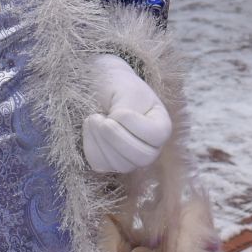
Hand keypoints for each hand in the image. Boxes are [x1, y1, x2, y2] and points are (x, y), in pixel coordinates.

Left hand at [81, 54, 172, 172]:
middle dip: (116, 138)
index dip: (134, 125)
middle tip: (101, 118)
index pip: (156, 135)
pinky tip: (90, 128)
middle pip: (142, 157)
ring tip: (93, 118)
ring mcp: (131, 159)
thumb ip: (127, 109)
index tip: (118, 110)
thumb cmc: (119, 87)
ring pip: (121, 165)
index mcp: (162, 126)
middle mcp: (151, 147)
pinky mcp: (110, 163)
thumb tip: (114, 129)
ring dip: (101, 141)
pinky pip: (101, 164)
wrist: (103, 89)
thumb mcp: (128, 91)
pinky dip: (91, 145)